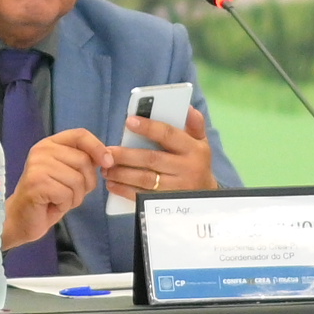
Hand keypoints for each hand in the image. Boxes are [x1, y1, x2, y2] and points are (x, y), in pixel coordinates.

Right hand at [4, 128, 108, 246]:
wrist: (22, 219)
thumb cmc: (48, 197)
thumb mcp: (68, 174)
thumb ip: (83, 162)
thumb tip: (108, 158)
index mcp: (50, 144)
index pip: (80, 135)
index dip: (98, 147)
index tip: (108, 163)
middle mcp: (42, 150)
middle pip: (83, 160)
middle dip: (86, 183)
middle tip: (71, 194)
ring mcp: (37, 166)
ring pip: (77, 180)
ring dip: (75, 197)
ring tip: (59, 200)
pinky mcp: (36, 183)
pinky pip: (67, 194)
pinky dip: (65, 205)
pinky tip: (52, 205)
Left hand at [103, 102, 220, 201]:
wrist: (207, 200)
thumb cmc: (197, 164)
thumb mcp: (202, 144)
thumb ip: (195, 125)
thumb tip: (187, 108)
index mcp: (194, 150)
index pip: (169, 135)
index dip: (149, 128)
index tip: (129, 121)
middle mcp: (187, 169)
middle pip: (152, 159)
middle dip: (127, 155)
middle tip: (108, 151)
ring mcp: (177, 189)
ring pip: (145, 179)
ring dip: (123, 174)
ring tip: (106, 168)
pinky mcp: (167, 205)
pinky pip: (143, 196)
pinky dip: (125, 191)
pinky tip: (112, 184)